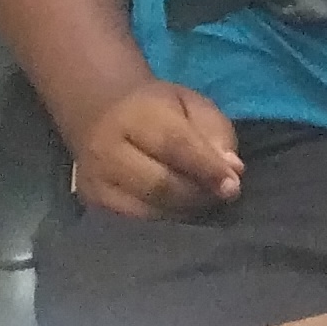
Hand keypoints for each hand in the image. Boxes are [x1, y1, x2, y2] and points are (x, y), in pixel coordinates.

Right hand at [73, 78, 241, 217]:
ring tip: (204, 201)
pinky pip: (137, 221)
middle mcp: (107, 149)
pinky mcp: (93, 203)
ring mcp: (96, 180)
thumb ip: (216, 132)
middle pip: (161, 185)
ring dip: (187, 211)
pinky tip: (181, 210)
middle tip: (223, 195)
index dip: (208, 169)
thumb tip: (233, 170)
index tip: (233, 185)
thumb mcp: (191, 104)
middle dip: (199, 194)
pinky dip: (167, 220)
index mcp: (135, 114)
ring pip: (150, 210)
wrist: (98, 113)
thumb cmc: (155, 108)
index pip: (175, 146)